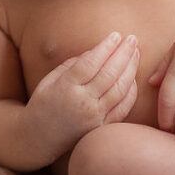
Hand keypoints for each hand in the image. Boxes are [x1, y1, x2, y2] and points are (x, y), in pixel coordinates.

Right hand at [25, 32, 139, 158]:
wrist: (38, 139)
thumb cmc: (43, 103)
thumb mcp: (50, 80)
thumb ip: (72, 64)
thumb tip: (96, 52)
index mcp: (66, 87)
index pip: (91, 63)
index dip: (105, 47)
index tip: (115, 35)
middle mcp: (82, 102)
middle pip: (109, 73)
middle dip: (123, 53)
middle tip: (132, 39)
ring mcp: (94, 117)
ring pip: (120, 89)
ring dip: (131, 68)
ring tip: (136, 52)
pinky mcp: (102, 127)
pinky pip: (123, 107)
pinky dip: (131, 91)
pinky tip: (133, 77)